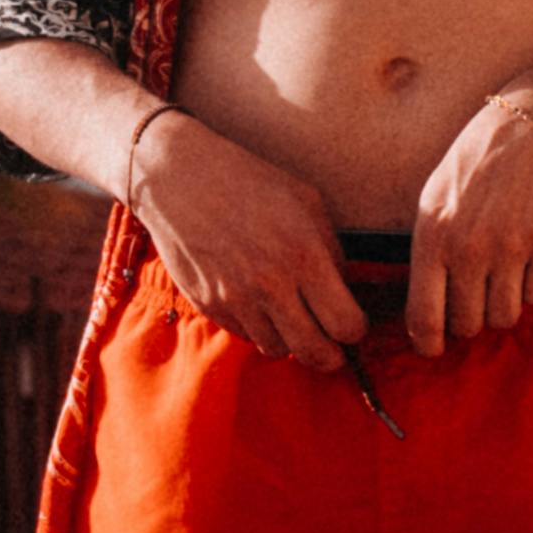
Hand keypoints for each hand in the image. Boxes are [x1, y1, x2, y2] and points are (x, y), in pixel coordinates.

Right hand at [126, 107, 368, 370]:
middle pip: (315, 352)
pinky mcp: (209, 305)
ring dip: (290, 340)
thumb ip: (331, 250)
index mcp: (304, 255)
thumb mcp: (307, 202)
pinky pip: (245, 335)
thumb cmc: (249, 181)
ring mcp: (236, 299)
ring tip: (291, 317)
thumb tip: (343, 291)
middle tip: (332, 349)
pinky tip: (259, 303)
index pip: (346, 325)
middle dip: (330, 356)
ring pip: (278, 349)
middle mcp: (270, 284)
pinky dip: (258, 327)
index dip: (355, 330)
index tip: (351, 323)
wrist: (178, 177)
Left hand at [407, 85, 532, 351]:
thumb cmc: (476, 166)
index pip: (424, 315)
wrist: (531, 128)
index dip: (428, 343)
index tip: (433, 349)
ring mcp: (511, 247)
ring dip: (504, 305)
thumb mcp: (433, 200)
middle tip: (476, 299)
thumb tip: (426, 312)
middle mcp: (469, 247)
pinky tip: (530, 258)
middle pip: (468, 324)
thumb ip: (428, 252)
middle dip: (471, 319)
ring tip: (504, 276)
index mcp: (433, 235)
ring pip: (505, 316)